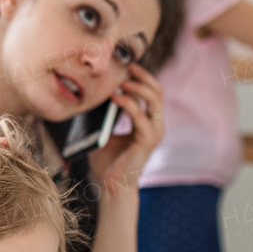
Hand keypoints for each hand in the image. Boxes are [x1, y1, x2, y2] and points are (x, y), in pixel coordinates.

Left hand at [87, 64, 164, 197]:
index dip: (141, 77)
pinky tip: (114, 97)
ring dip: (137, 86)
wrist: (111, 185)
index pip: (152, 92)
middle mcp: (155, 125)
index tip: (125, 66)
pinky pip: (140, 115)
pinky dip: (128, 103)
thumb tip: (94, 92)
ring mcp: (154, 132)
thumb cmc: (106, 160)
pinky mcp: (148, 140)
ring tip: (121, 80)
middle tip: (127, 66)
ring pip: (155, 99)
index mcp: (148, 122)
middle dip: (143, 76)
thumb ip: (105, 113)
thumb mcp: (105, 130)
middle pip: (158, 91)